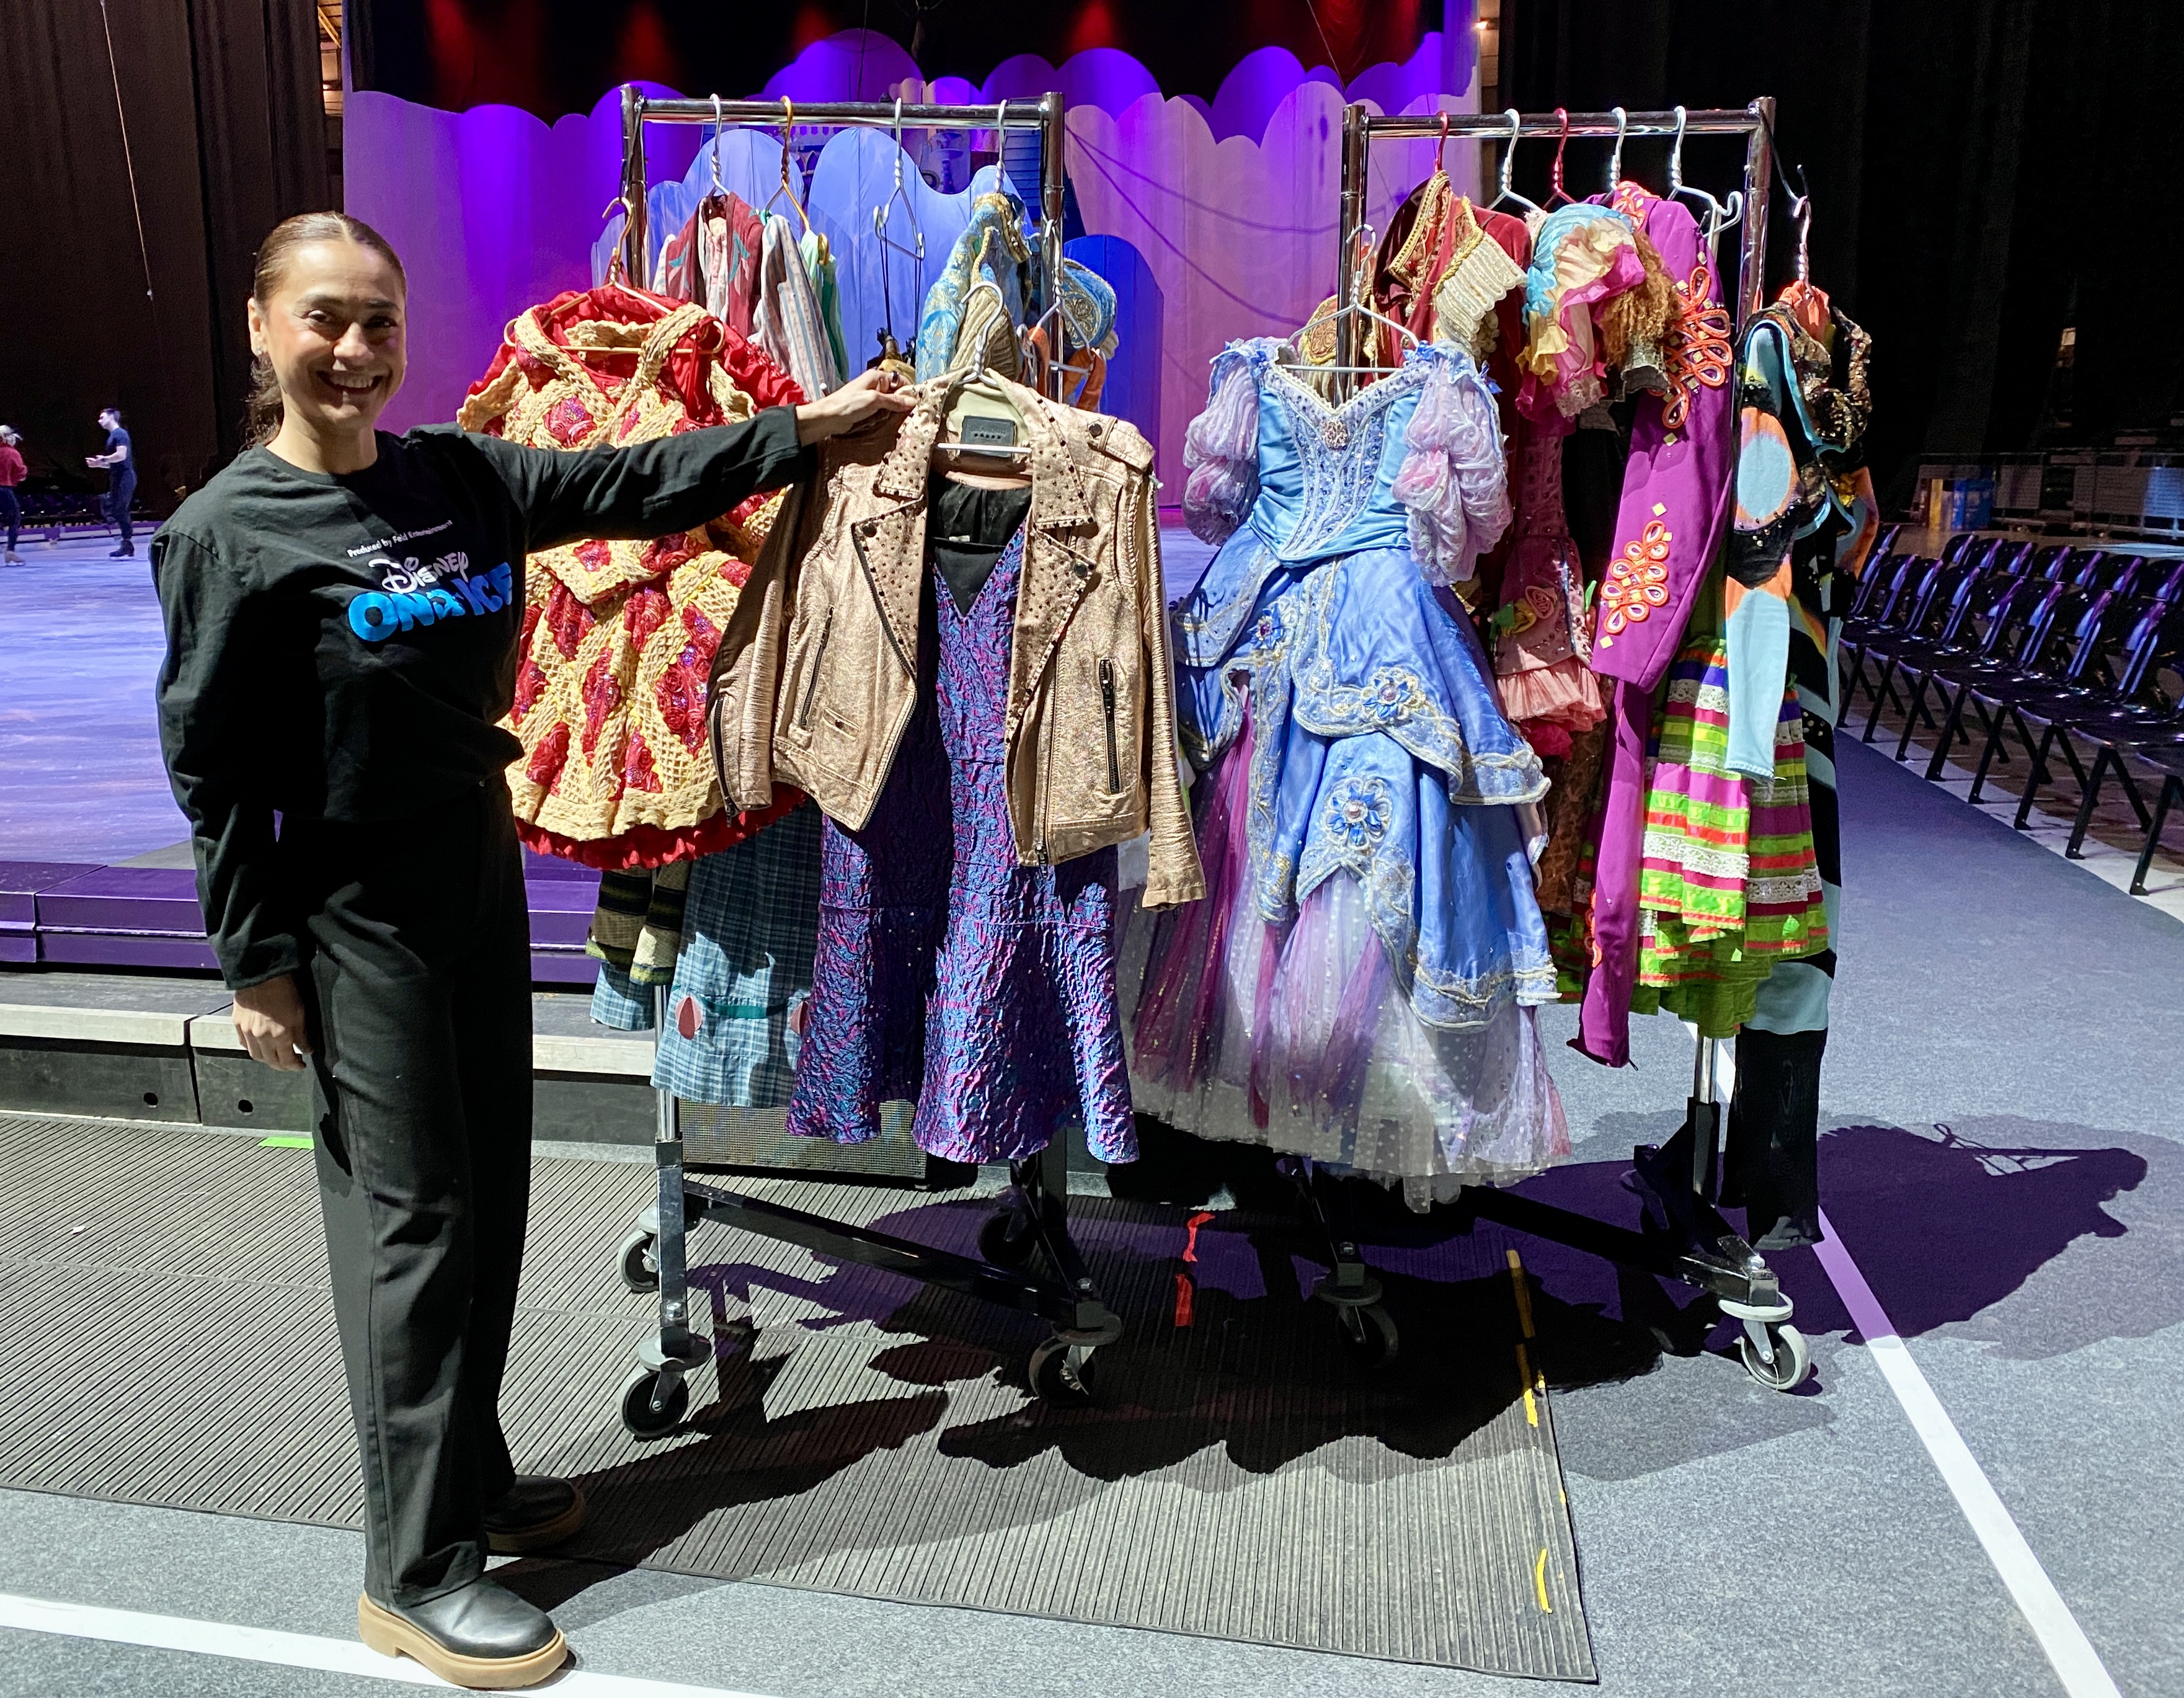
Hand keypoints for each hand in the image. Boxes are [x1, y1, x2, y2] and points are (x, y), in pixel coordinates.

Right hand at [232, 974, 311, 1071]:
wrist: (261, 975)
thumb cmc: (283, 991)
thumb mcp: (300, 1013)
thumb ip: (302, 1035)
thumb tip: (306, 1050)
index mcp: (280, 1035)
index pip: (287, 1061)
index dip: (295, 1066)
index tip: (301, 1065)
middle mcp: (262, 1037)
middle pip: (270, 1061)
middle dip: (282, 1066)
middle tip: (290, 1063)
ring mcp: (247, 1031)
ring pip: (256, 1055)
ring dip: (267, 1059)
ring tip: (277, 1056)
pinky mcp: (237, 1025)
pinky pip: (244, 1044)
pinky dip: (253, 1048)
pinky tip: (261, 1046)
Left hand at [794, 368, 915, 443]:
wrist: (828, 418)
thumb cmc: (848, 404)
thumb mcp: (874, 400)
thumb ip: (893, 400)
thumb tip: (912, 401)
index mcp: (877, 377)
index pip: (900, 381)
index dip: (909, 390)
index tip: (918, 402)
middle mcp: (876, 386)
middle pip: (897, 393)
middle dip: (904, 403)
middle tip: (913, 415)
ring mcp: (872, 399)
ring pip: (891, 405)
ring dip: (896, 413)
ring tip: (904, 421)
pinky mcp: (869, 411)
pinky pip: (883, 413)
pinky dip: (888, 418)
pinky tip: (893, 425)